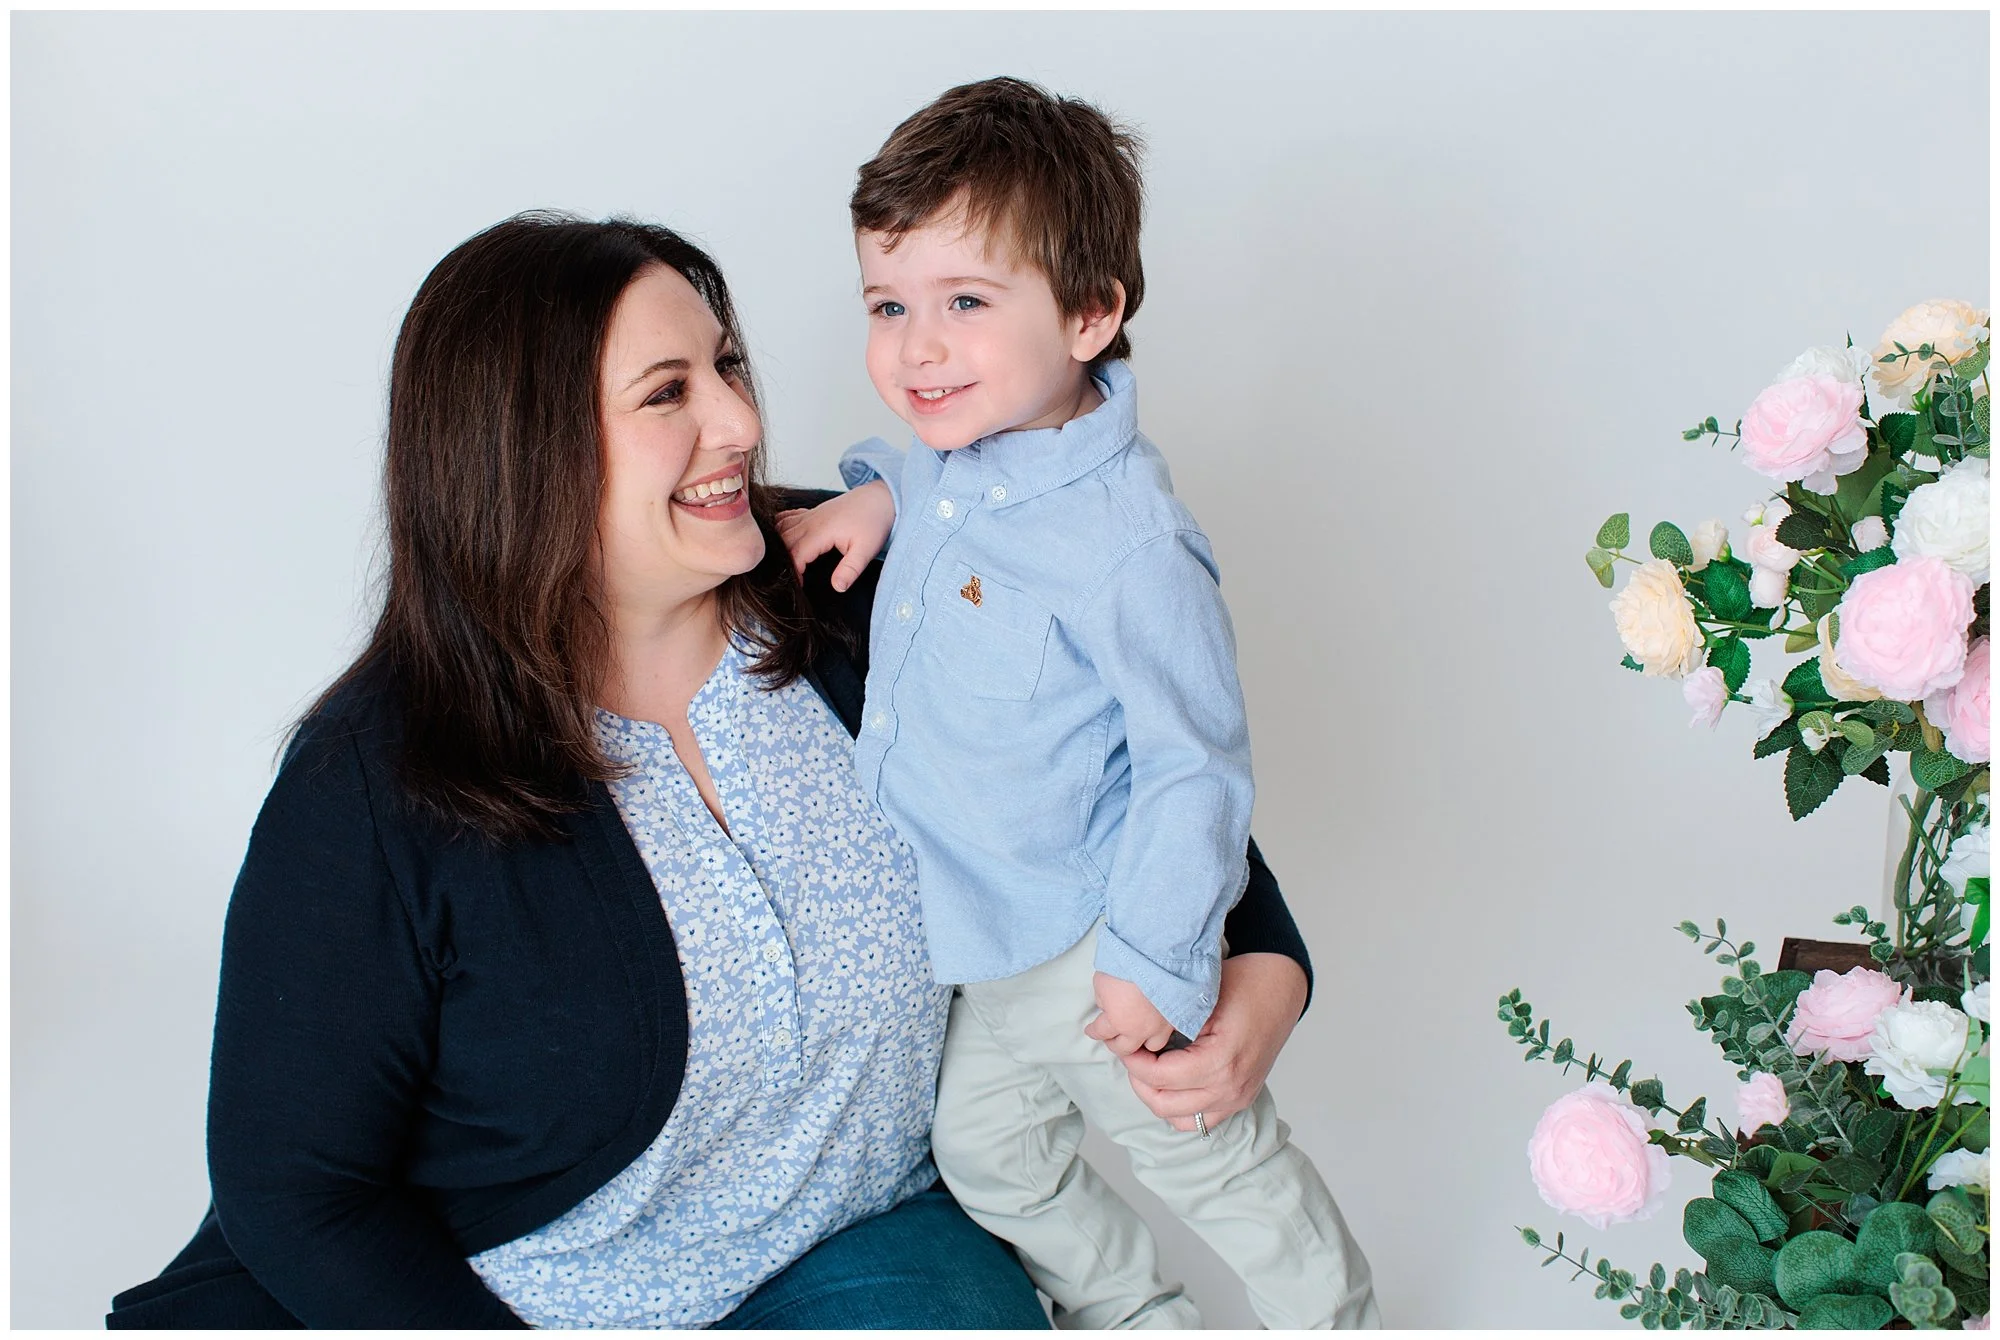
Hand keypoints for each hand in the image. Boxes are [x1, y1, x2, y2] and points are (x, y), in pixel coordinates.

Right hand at [773, 481, 894, 592]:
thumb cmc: (874, 523)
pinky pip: (787, 518)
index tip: (798, 586)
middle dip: (780, 561)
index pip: (795, 554)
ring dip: (777, 546)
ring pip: (781, 529)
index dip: (793, 572)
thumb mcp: (866, 551)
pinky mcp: (812, 512)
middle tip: (786, 579)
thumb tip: (837, 587)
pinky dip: (779, 529)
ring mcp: (810, 515)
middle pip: (782, 541)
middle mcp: (810, 521)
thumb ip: (850, 570)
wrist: (881, 498)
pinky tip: (778, 540)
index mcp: (821, 531)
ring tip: (781, 564)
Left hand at [1086, 972, 1175, 1056]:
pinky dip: (1161, 1030)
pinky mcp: (1178, 1017)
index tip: (1091, 1031)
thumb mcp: (1102, 982)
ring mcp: (1161, 1025)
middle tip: (1112, 1038)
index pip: (1100, 1033)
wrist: (1158, 956)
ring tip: (1138, 1034)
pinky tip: (1158, 1023)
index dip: (1094, 1031)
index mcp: (1117, 1021)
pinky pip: (1170, 1032)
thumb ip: (1103, 999)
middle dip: (1115, 1044)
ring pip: (1151, 1046)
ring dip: (1142, 1042)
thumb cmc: (1128, 965)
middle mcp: (1140, 1029)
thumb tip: (1108, 1006)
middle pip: (1125, 1048)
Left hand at [1110, 952, 1307, 1130]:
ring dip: (1157, 1095)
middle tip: (1133, 1053)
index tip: (1125, 1043)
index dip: (1133, 1060)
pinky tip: (1170, 1081)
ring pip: (1179, 1118)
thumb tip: (1133, 1035)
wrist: (1282, 986)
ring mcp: (1238, 1098)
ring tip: (1149, 1067)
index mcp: (1221, 1061)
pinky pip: (1200, 1120)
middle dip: (1139, 1079)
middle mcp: (1231, 1088)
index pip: (1159, 1076)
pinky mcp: (1241, 1099)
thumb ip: (1169, 1020)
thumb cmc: (1244, 983)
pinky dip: (1179, 1107)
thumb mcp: (1201, 995)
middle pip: (1164, 1103)